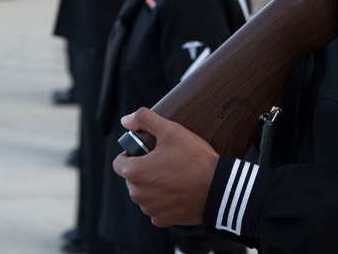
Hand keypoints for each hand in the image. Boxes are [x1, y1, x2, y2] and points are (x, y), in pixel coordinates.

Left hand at [112, 108, 219, 227]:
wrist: (218, 187)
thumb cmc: (194, 159)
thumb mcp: (171, 130)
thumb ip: (144, 119)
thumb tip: (126, 120)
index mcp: (135, 172)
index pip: (119, 162)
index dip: (132, 154)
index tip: (148, 151)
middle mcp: (137, 194)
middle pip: (132, 177)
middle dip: (144, 169)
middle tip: (165, 161)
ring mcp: (149, 209)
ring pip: (144, 193)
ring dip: (153, 185)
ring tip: (174, 175)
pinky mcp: (161, 220)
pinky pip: (156, 207)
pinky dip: (163, 200)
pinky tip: (178, 190)